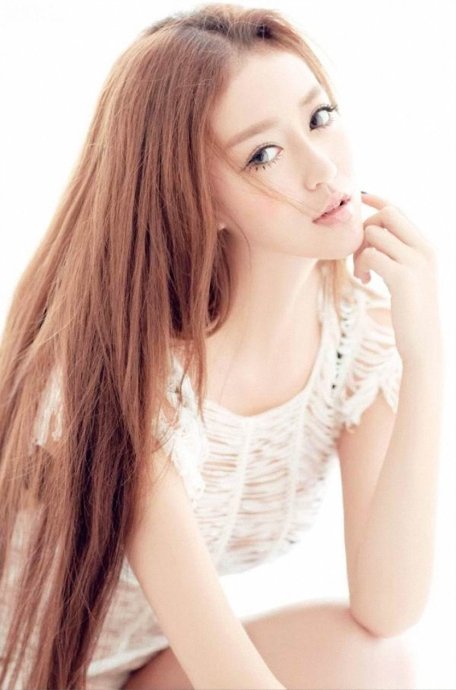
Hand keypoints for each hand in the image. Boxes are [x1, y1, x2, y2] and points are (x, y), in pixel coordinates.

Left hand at [353, 191, 441, 363]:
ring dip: (359, 251)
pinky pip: (372, 255)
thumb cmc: (411, 311)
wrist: (424, 342)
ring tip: (362, 273)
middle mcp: (425, 249)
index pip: (400, 211)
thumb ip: (398, 255)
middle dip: (365, 227)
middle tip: (359, 254)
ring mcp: (416, 262)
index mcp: (427, 246)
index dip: (377, 200)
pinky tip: (365, 281)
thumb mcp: (409, 277)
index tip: (360, 198)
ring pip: (375, 233)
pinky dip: (361, 265)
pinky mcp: (403, 278)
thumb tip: (374, 238)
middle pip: (387, 213)